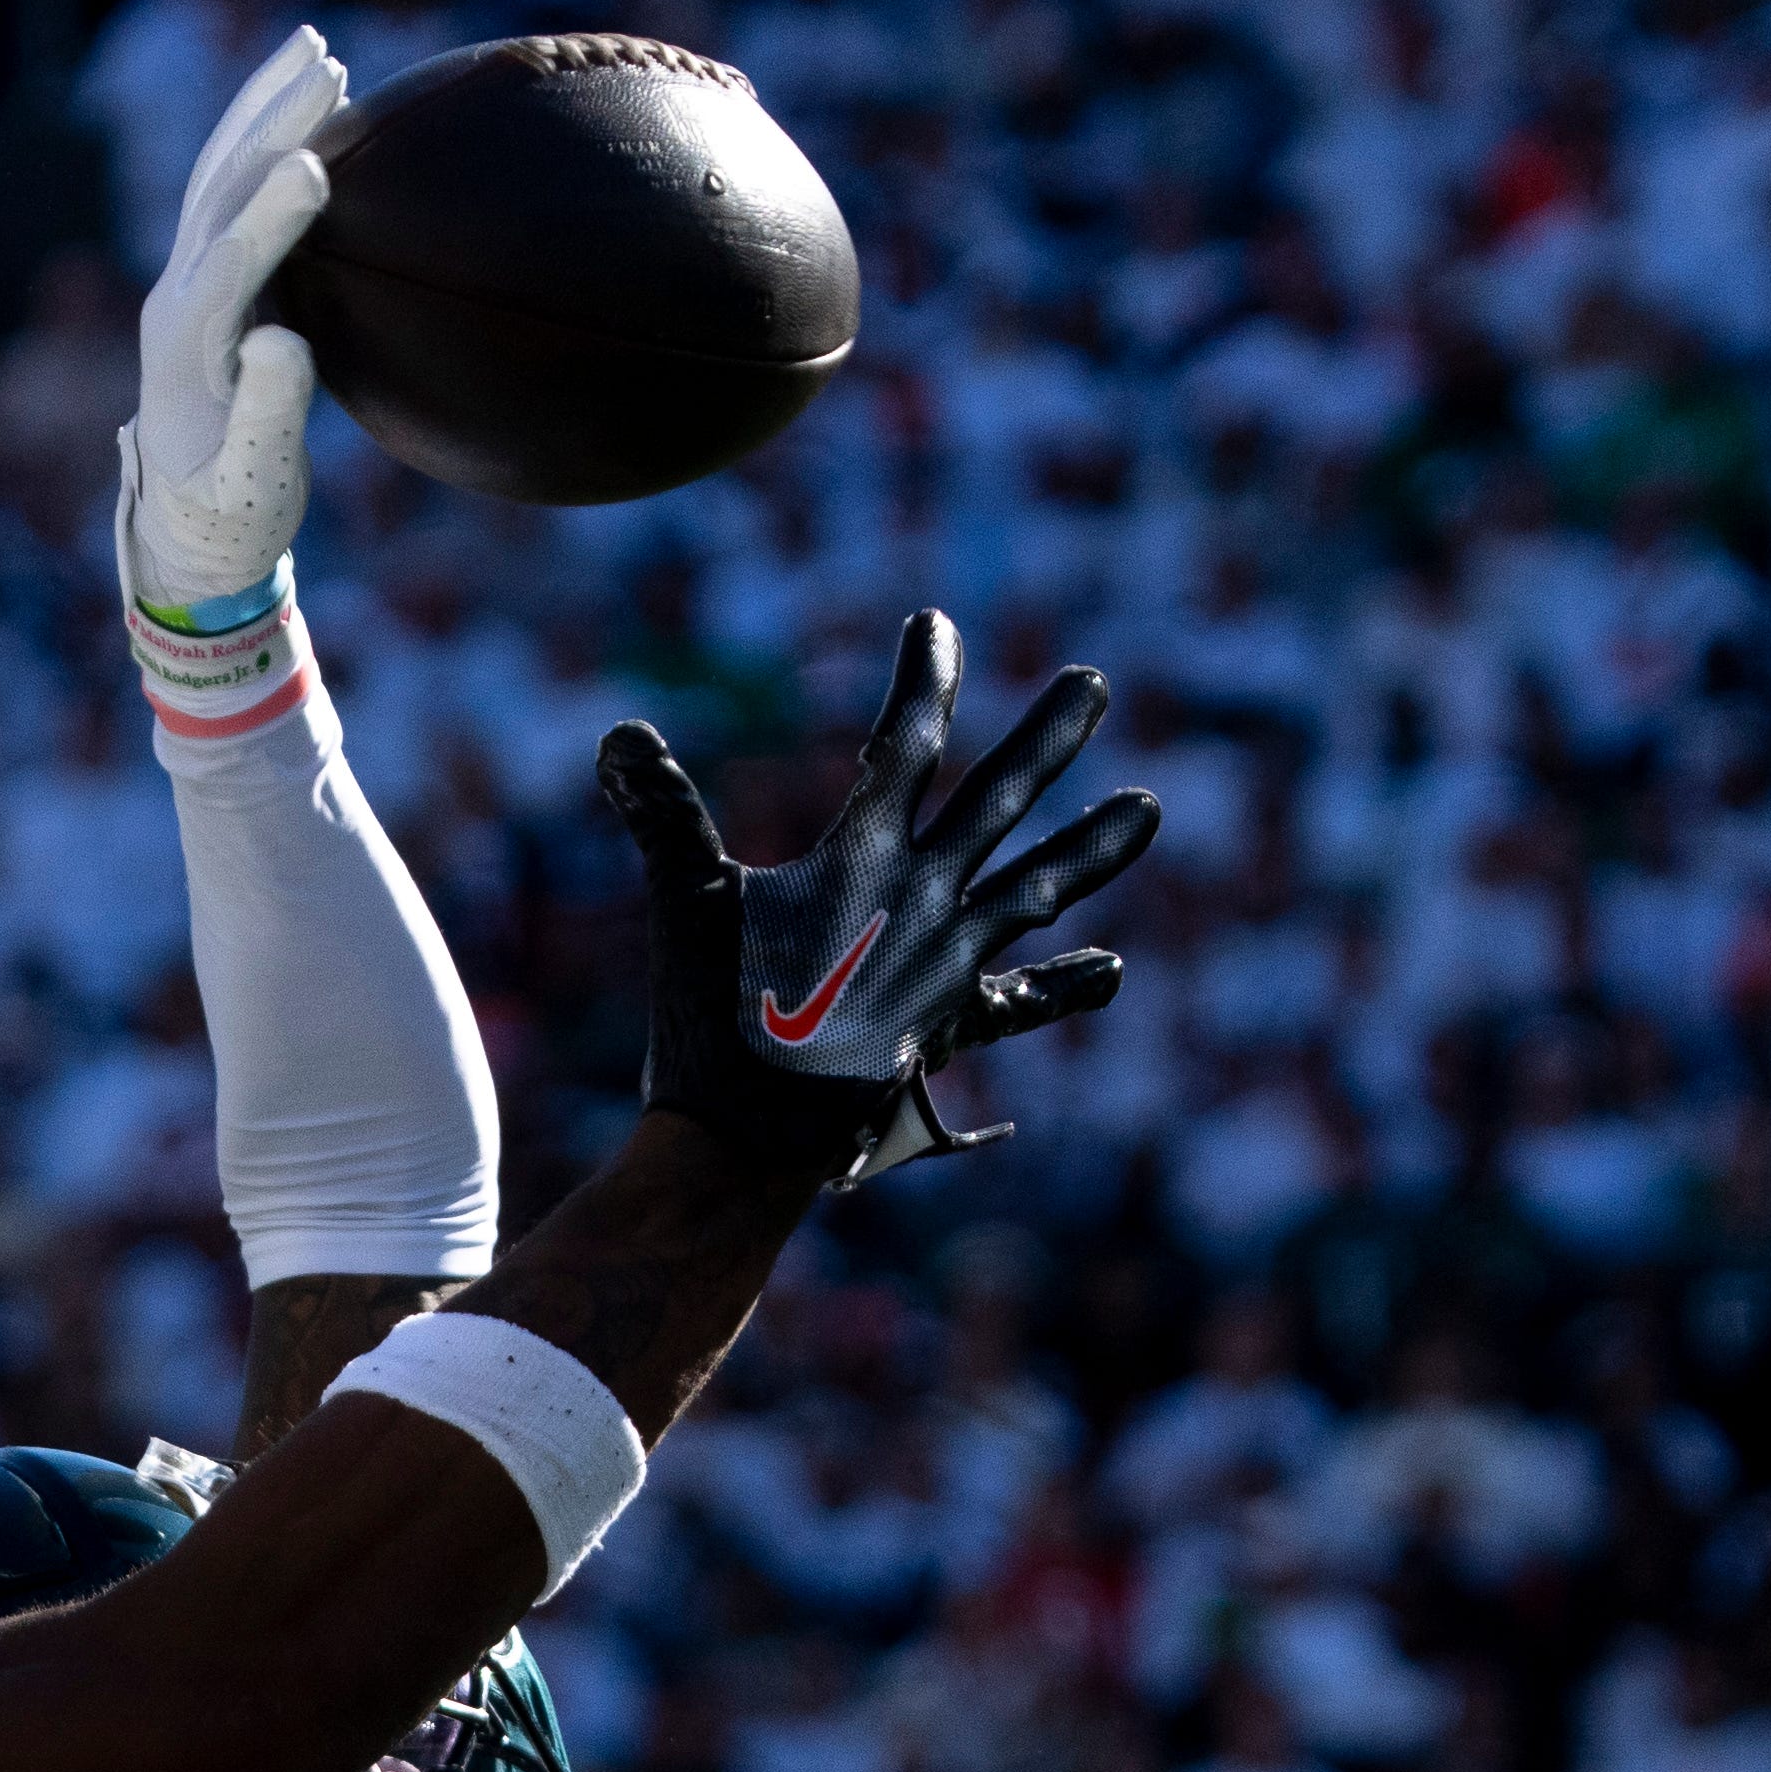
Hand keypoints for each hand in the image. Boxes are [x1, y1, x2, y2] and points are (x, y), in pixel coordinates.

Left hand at [126, 31, 340, 613]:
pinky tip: (308, 113)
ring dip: (266, 109)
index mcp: (187, 347)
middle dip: (272, 121)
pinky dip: (267, 143)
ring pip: (221, 175)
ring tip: (319, 52)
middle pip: (220, 190)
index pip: (229, 266)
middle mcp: (177, 298)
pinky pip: (234, 194)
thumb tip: (284, 341)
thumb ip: (270, 413)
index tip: (312, 167)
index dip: (269, 218)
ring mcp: (189, 283)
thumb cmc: (233, 514)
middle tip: (327, 61)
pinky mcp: (212, 283)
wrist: (189, 529)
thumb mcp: (256, 480)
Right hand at [596, 611, 1159, 1183]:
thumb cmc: (709, 1021)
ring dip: (1094, 847)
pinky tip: (1113, 970)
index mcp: (864, 862)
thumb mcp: (684, 906)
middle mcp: (924, 905)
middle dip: (1049, 738)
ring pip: (1038, 891)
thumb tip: (620, 734)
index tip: (937, 623)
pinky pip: (1021, 1000)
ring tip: (1150, 809)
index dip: (924, 679)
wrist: (749, 1148)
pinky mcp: (948, 1024)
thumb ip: (662, 817)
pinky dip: (1066, 985)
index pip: (906, 746)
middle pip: (1001, 802)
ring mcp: (948, 966)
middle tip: (1095, 682)